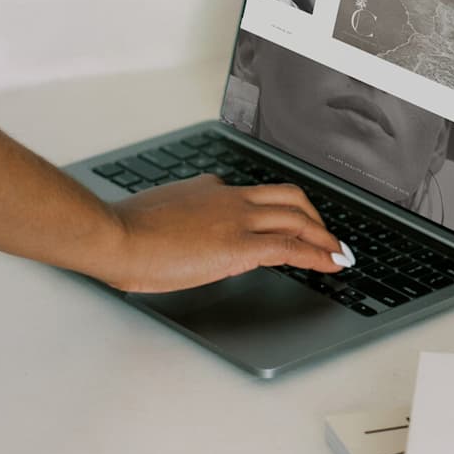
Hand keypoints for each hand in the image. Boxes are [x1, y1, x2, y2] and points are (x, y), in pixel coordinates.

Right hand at [101, 175, 351, 292]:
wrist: (115, 235)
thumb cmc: (123, 232)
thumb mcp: (155, 214)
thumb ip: (177, 216)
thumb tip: (180, 229)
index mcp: (208, 190)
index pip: (251, 192)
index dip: (274, 208)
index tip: (283, 219)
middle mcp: (229, 198)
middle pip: (288, 197)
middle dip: (313, 215)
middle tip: (324, 234)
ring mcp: (237, 219)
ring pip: (297, 218)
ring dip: (324, 235)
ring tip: (338, 251)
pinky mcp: (240, 246)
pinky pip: (291, 246)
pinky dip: (318, 254)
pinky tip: (332, 263)